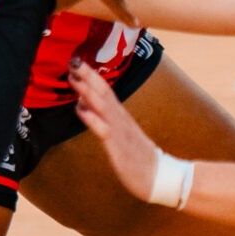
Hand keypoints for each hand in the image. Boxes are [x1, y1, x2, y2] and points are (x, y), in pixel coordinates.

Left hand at [72, 60, 160, 198]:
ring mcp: (120, 131)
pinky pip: (103, 130)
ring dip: (87, 90)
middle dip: (88, 75)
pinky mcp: (118, 146)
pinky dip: (91, 117)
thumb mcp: (122, 134)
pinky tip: (79, 108)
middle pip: (103, 92)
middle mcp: (121, 119)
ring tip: (74, 76)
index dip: (91, 75)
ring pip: (102, 105)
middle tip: (73, 59)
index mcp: (121, 116)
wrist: (160, 176)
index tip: (77, 61)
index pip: (105, 90)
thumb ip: (105, 119)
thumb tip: (86, 104)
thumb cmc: (138, 157)